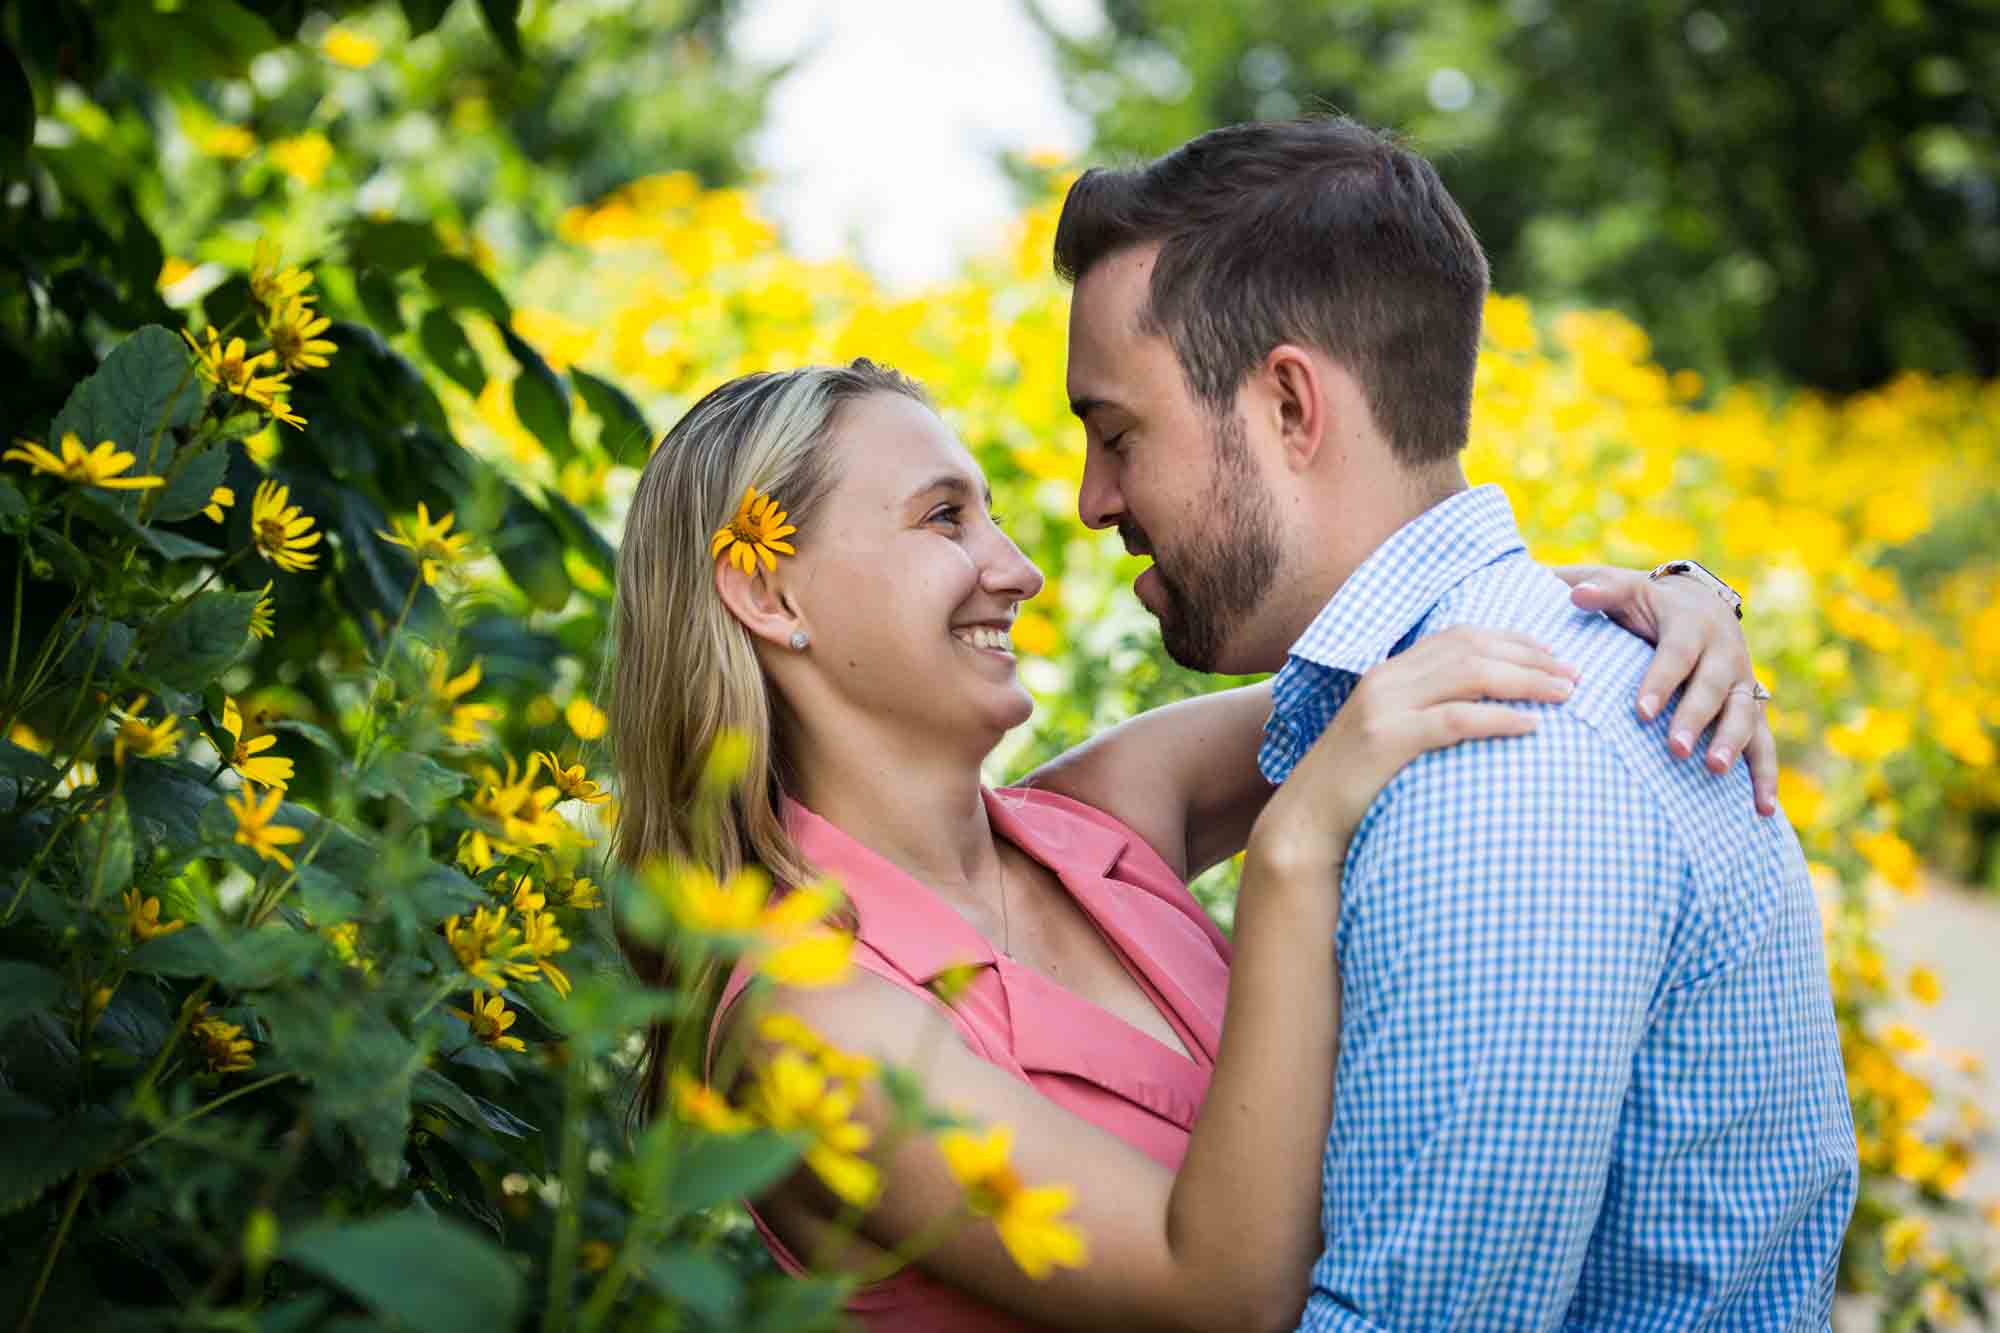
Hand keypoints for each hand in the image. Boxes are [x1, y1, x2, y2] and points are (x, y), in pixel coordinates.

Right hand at [1247, 628, 1575, 867]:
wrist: (1306, 823)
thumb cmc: (1356, 787)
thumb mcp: (1390, 736)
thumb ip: (1425, 714)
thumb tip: (1479, 711)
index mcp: (1388, 672)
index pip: (1459, 636)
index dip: (1512, 639)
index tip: (1554, 654)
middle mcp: (1385, 678)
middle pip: (1471, 648)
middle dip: (1531, 657)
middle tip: (1574, 676)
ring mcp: (1383, 706)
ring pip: (1469, 674)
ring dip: (1526, 680)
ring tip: (1565, 695)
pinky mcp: (1386, 739)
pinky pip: (1455, 720)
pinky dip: (1499, 718)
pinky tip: (1531, 726)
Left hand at [1551, 563, 1776, 815]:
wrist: (1698, 602)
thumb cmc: (1646, 602)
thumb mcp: (1624, 588)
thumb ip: (1601, 591)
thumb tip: (1576, 595)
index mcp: (1691, 624)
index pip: (1677, 655)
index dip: (1660, 682)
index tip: (1640, 712)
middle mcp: (1724, 652)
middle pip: (1714, 687)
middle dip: (1696, 718)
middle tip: (1674, 749)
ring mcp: (1743, 681)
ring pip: (1745, 713)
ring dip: (1733, 743)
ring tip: (1714, 769)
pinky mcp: (1752, 707)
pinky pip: (1764, 742)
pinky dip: (1766, 775)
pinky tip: (1762, 810)